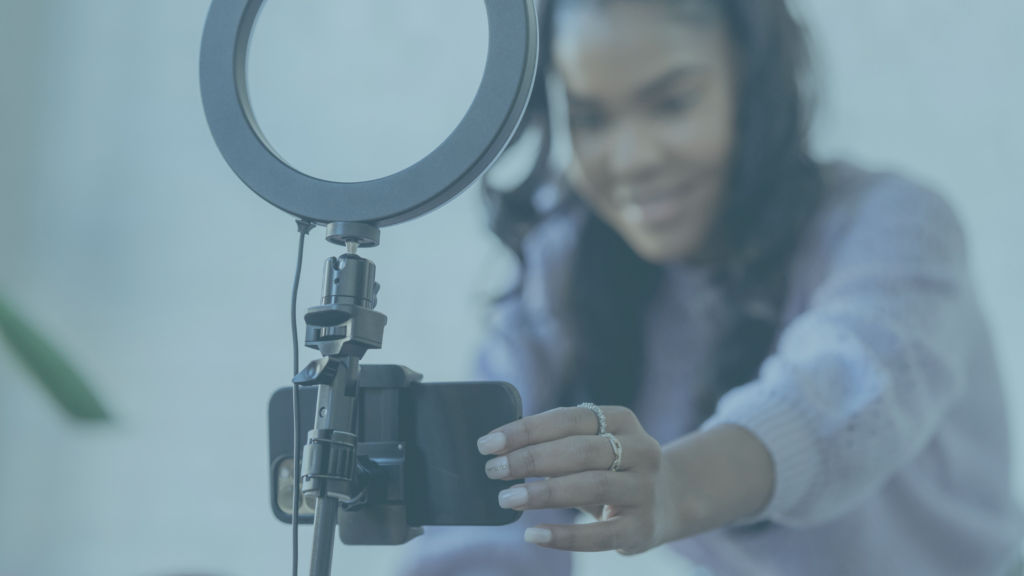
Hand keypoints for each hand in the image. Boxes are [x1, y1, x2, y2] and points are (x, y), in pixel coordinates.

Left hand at [476, 405, 674, 554]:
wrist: (665, 502)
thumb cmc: (610, 469)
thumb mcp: (592, 446)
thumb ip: (556, 443)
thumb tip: (499, 449)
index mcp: (622, 420)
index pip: (569, 418)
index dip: (526, 430)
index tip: (488, 443)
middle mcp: (641, 450)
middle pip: (580, 450)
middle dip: (530, 459)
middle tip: (493, 470)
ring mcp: (645, 489)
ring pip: (591, 486)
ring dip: (543, 492)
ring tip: (507, 498)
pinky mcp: (642, 527)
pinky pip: (600, 534)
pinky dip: (564, 536)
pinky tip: (533, 534)